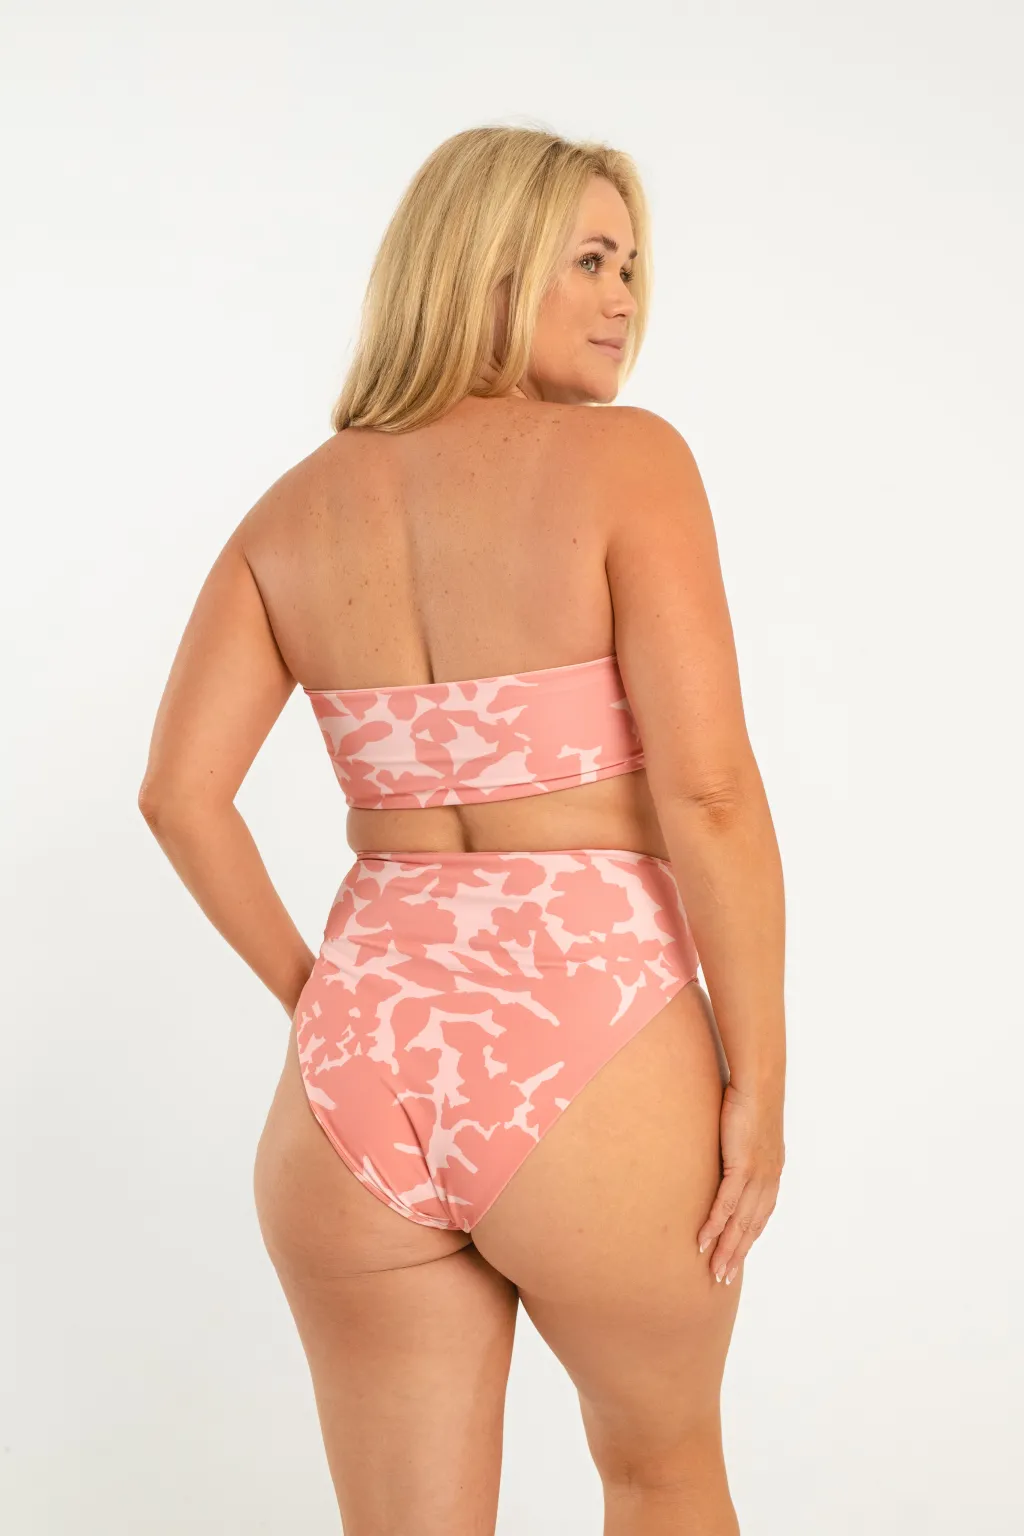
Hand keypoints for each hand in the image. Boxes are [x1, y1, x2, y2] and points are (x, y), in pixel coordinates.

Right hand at [696, 1080, 784, 1285]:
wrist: (759, 1081)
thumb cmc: (751, 1098)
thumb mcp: (750, 1130)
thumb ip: (743, 1149)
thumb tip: (730, 1153)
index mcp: (772, 1173)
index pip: (760, 1216)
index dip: (747, 1239)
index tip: (736, 1258)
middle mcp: (769, 1180)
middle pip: (751, 1227)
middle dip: (737, 1254)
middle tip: (721, 1278)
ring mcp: (757, 1175)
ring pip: (740, 1222)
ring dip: (726, 1249)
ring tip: (713, 1270)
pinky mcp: (742, 1166)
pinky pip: (726, 1204)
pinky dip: (715, 1225)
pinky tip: (704, 1240)